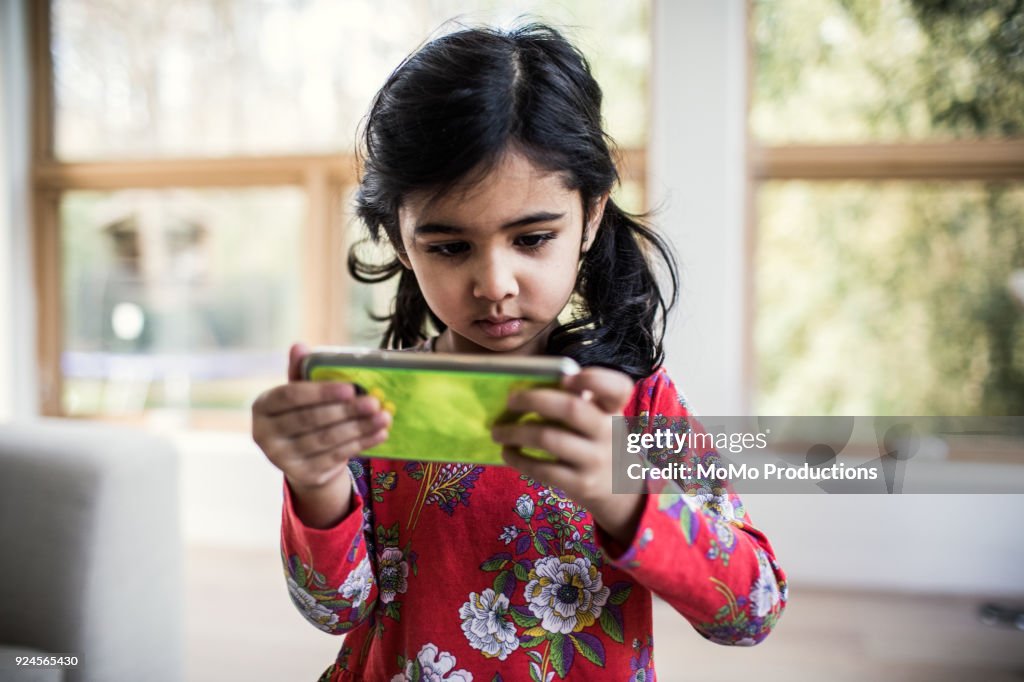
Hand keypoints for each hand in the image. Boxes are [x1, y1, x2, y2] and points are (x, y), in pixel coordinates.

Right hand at [252, 343, 390, 526]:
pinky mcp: (303, 475)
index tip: (350, 388)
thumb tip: (299, 345)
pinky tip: (380, 433)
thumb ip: (301, 371)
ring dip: (359, 428)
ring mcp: (281, 459)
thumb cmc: (303, 414)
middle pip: (311, 420)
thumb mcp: (300, 392)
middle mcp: (264, 435)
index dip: (321, 392)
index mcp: (261, 406)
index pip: (291, 396)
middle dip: (346, 411)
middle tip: (374, 402)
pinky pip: (336, 457)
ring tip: (383, 416)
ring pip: (326, 440)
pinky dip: (361, 443)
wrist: (303, 457)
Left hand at [491, 367, 643, 545]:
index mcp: (612, 409)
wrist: (621, 492)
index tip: (566, 378)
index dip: (593, 379)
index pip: (617, 388)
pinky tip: (508, 452)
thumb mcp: (600, 421)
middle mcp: (609, 432)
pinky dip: (519, 459)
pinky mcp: (581, 484)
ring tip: (498, 432)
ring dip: (516, 432)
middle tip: (510, 401)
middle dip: (534, 400)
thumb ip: (578, 403)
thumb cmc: (598, 444)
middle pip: (572, 409)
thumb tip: (526, 388)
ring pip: (549, 439)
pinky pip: (543, 469)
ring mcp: (596, 460)